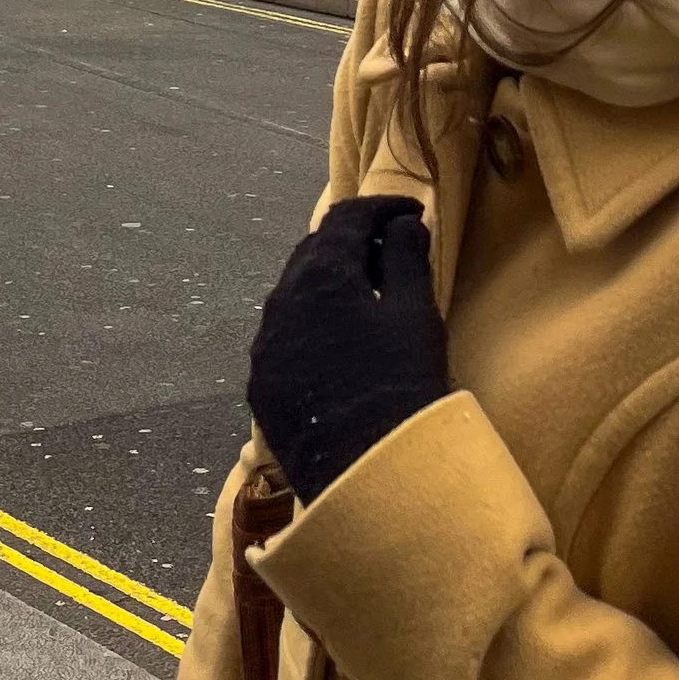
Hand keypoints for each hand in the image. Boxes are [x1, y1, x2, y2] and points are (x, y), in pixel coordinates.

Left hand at [247, 194, 448, 505]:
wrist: (368, 471)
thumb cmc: (402, 383)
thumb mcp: (416, 313)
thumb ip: (408, 257)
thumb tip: (405, 222)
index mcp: (320, 275)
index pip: (347, 217)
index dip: (383, 207)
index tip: (414, 213)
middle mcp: (281, 302)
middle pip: (314, 251)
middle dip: (354, 241)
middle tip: (393, 250)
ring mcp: (265, 345)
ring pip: (294, 294)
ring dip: (329, 282)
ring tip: (369, 294)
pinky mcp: (262, 383)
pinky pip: (284, 335)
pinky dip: (312, 322)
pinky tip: (340, 340)